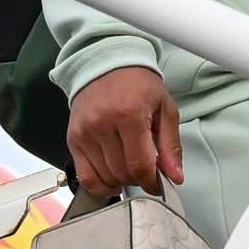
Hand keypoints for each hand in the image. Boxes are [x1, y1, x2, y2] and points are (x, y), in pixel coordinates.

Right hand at [66, 65, 182, 196]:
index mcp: (129, 115)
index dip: (152, 182)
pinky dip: (100, 185)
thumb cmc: (137, 84)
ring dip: (120, 181)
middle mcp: (102, 124)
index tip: (158, 184)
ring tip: (129, 169)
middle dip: (138, 180)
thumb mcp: (164, 108)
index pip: (139, 165)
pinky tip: (111, 178)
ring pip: (104, 178)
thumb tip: (174, 176)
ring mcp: (84, 133)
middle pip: (121, 173)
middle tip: (145, 171)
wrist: (106, 63)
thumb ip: (170, 145)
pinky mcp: (73, 139)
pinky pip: (85, 177)